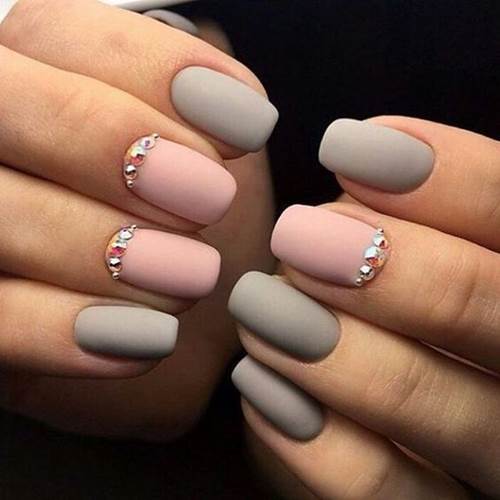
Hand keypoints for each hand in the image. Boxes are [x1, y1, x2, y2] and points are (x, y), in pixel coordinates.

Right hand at [0, 0, 276, 438]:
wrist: (174, 332)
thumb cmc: (183, 230)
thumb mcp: (200, 161)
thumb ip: (204, 118)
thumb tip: (239, 109)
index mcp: (35, 83)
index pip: (64, 32)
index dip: (159, 71)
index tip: (249, 126)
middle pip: (10, 107)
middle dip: (111, 145)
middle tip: (211, 198)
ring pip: (0, 218)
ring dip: (104, 250)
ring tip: (195, 276)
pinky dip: (68, 333)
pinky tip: (149, 337)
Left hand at [230, 117, 499, 497]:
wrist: (385, 401)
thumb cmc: (404, 299)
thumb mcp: (418, 242)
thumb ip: (414, 205)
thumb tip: (359, 154)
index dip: (446, 174)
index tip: (345, 145)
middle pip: (489, 307)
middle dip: (388, 261)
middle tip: (297, 233)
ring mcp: (492, 456)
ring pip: (434, 406)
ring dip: (335, 349)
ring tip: (260, 306)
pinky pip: (380, 491)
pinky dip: (311, 438)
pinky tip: (258, 385)